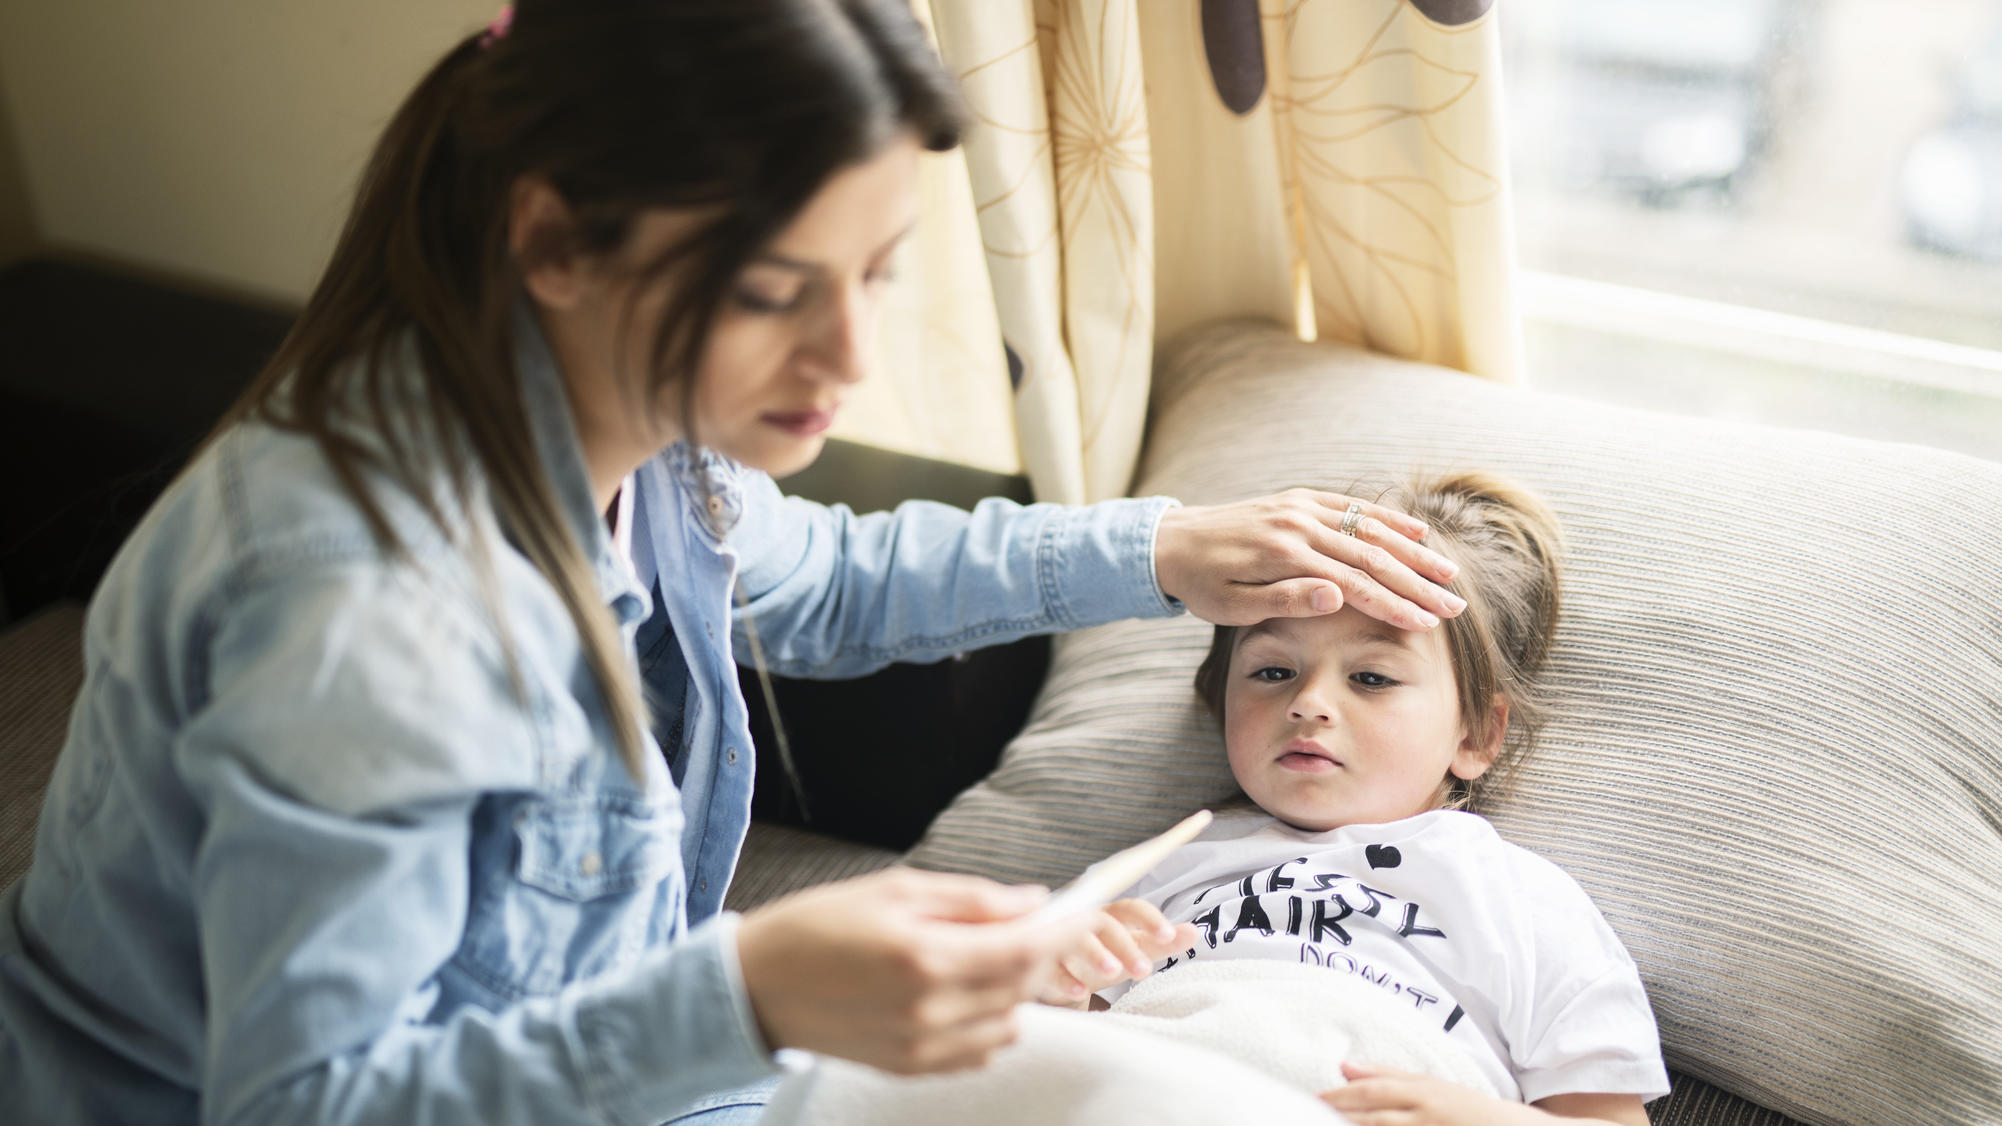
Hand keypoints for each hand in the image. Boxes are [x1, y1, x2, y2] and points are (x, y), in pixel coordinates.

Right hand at [734, 867, 1058, 1073]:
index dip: (1062, 929)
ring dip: (1017, 989)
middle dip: (1042, 953)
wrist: (756, 988)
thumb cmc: (819, 925)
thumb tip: (1033, 901)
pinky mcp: (913, 1069)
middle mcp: (929, 1010)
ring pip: (1011, 1022)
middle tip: (1038, 925)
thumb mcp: (895, 889)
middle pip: (1023, 986)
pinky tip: (967, 993)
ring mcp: (922, 1047)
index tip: (1083, 910)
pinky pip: (982, 1050)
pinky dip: (991, 1021)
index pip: (1023, 949)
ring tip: (988, 956)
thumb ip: (970, 899)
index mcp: (925, 957)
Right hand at [1034, 898, 1198, 1007]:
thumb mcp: (1133, 949)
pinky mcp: (1042, 959)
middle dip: (1125, 945)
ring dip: (1095, 954)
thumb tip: (1196, 932)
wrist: (1058, 969)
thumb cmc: (1103, 954)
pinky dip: (1065, 978)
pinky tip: (1081, 991)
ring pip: (1075, 939)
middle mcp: (1085, 920)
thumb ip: (1160, 942)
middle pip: (1104, 923)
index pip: (1132, 908)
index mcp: (1111, 914)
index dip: (1150, 919)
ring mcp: (1060, 937)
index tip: (1169, 935)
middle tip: (1144, 971)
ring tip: (1113, 974)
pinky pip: (1051, 964)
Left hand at [1154, 489, 1464, 629]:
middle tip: (1456, 606)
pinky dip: (1387, 518)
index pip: (1354, 584)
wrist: (1172, 541)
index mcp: (1285, 555)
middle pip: (1373, 555)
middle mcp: (1299, 525)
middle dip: (1418, 582)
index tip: (1428, 624)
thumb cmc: (1202, 583)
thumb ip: (1285, 600)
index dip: (1394, 605)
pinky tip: (1418, 530)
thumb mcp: (1233, 605)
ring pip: (1370, 528)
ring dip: (1414, 550)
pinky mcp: (1300, 499)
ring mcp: (1302, 508)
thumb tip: (1336, 597)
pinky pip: (1352, 506)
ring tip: (1450, 573)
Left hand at [1322, 1063, 1543, 1124]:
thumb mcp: (1430, 1085)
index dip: (1340, 1096)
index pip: (1372, 1093)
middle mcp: (1425, 1114)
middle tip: (1306, 1115)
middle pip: (1373, 1118)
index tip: (1312, 1099)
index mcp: (1422, 1091)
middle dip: (1339, 1117)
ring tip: (1323, 1124)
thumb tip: (1343, 1066)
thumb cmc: (1467, 1108)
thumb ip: (1386, 1075)